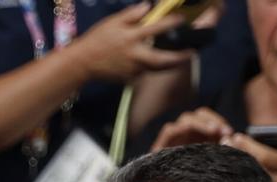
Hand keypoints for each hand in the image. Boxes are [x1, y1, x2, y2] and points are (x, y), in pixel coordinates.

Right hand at [70, 3, 195, 83]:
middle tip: (192, 52)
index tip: (182, 19)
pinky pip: (145, 72)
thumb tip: (148, 7)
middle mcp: (135, 55)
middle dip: (179, 57)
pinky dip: (153, 67)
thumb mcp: (112, 22)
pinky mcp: (130, 79)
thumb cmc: (98, 39)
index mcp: (131, 38)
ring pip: (157, 68)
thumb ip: (132, 14)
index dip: (172, 23)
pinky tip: (159, 63)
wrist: (83, 62)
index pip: (157, 28)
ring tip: (181, 58)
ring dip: (170, 64)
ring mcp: (133, 70)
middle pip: (163, 59)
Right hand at [151, 107, 233, 150]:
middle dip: (211, 120)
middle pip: (197, 115)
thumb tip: (233, 137)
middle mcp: (186, 138)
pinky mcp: (159, 149)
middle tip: (225, 132)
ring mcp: (173, 142)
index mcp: (199, 139)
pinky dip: (182, 129)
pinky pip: (170, 130)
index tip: (229, 131)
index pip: (207, 118)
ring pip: (185, 120)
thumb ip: (225, 152)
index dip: (217, 120)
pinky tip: (195, 140)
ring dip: (201, 123)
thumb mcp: (217, 169)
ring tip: (215, 132)